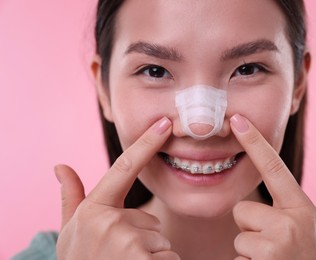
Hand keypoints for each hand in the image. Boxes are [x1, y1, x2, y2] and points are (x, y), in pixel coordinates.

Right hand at [55, 117, 180, 259]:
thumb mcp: (71, 231)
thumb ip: (71, 197)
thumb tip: (60, 166)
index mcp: (94, 209)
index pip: (124, 168)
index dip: (146, 144)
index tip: (164, 124)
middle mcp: (110, 222)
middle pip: (149, 220)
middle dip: (142, 236)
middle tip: (118, 255)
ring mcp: (127, 243)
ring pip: (160, 240)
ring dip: (149, 254)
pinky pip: (167, 258)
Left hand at [230, 114, 315, 259]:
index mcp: (301, 211)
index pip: (274, 168)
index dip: (255, 142)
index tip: (237, 120)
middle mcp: (286, 224)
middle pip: (243, 210)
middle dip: (253, 226)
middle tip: (275, 244)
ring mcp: (271, 247)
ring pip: (239, 235)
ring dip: (251, 248)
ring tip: (273, 259)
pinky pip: (237, 257)